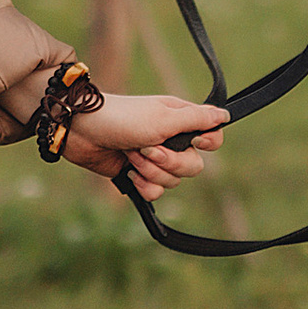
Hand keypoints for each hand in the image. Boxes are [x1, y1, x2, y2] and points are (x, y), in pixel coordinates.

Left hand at [59, 91, 226, 200]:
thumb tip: (225, 115)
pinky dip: (143, 185)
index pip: (211, 138)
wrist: (82, 132)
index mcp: (180, 121)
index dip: (207, 144)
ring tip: (131, 155)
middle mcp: (170, 140)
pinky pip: (156, 192)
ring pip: (173, 182)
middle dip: (169, 162)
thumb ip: (197, 120)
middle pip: (193, 167)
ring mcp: (154, 159)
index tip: (195, 142)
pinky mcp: (138, 175)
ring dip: (151, 171)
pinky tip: (128, 172)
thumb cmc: (121, 118)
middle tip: (147, 148)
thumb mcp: (163, 118)